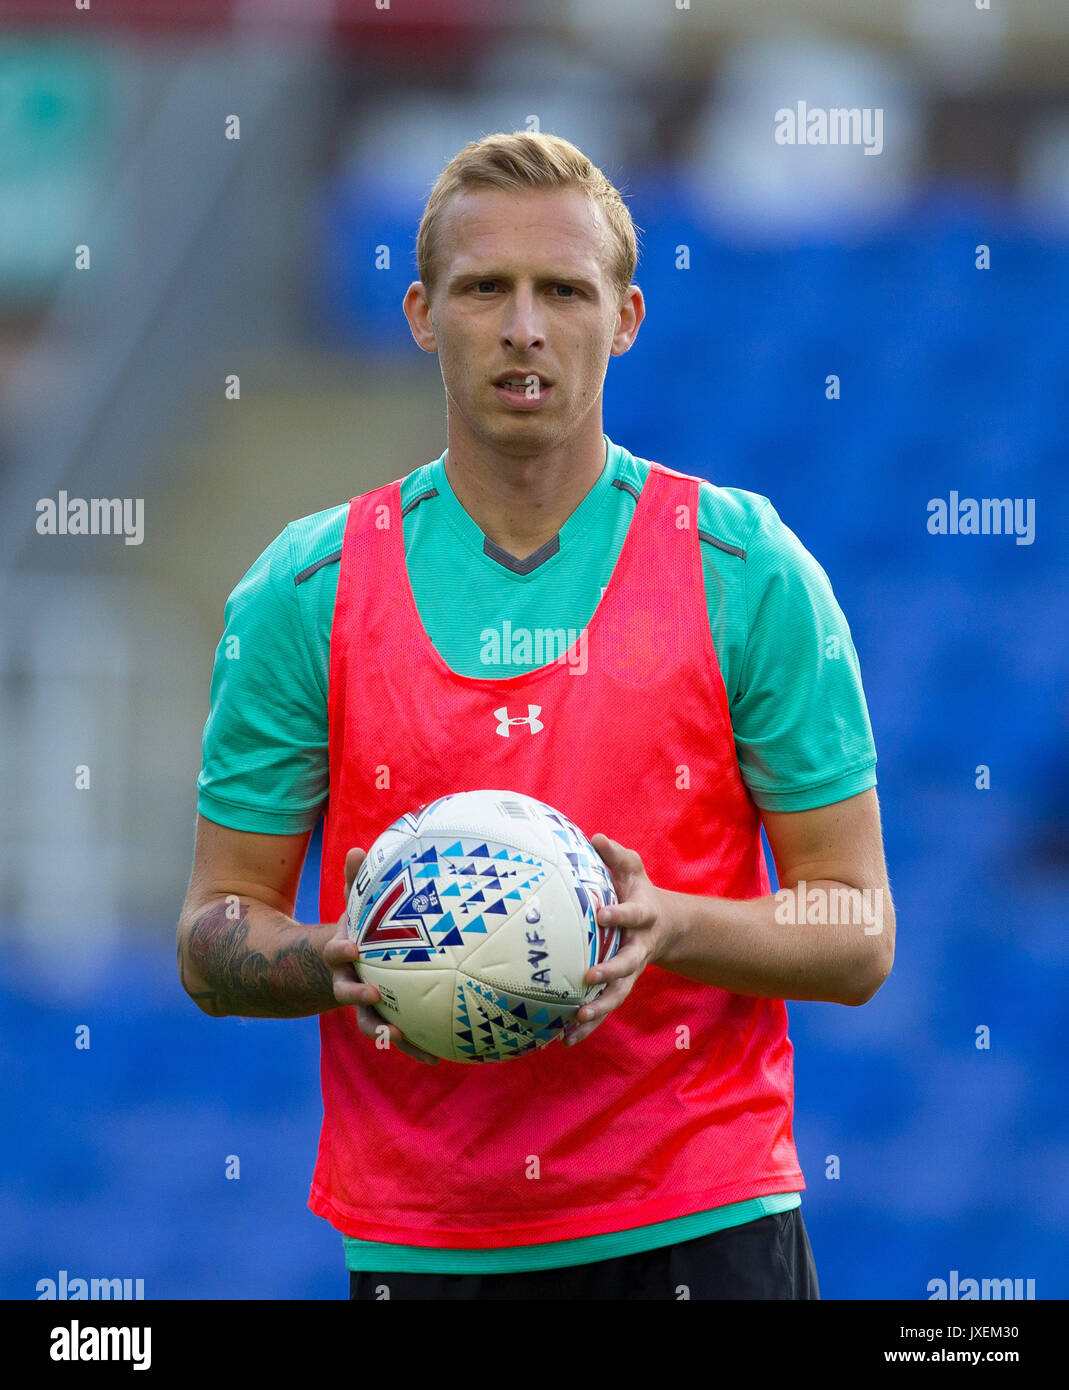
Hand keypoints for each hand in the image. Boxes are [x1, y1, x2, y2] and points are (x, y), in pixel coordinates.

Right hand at [323, 847, 439, 1064]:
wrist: (338, 967)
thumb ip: (354, 880)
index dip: (340, 949)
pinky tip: (439, 1055)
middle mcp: (347, 983)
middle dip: (359, 998)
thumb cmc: (355, 928)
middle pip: (348, 994)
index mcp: (341, 954)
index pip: (336, 951)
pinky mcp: (382, 1019)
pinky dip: (413, 1045)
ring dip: (385, 1031)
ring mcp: (363, 1005)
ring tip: (403, 1036)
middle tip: (374, 996)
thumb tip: (356, 849)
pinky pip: (398, 1034)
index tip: (350, 946)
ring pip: (370, 1022)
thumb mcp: (353, 904)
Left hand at [562, 834, 677, 1048]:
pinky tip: (563, 1041)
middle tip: (587, 977)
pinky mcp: (618, 987)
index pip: (632, 916)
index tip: (601, 913)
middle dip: (610, 972)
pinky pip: (603, 1008)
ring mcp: (630, 971)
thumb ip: (615, 854)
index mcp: (642, 917)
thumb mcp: (632, 868)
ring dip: (598, 1010)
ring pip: (617, 995)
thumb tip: (595, 837)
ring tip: (575, 1022)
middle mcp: (638, 948)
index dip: (619, 915)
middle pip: (628, 965)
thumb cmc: (637, 889)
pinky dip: (587, 1026)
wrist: (663, 924)